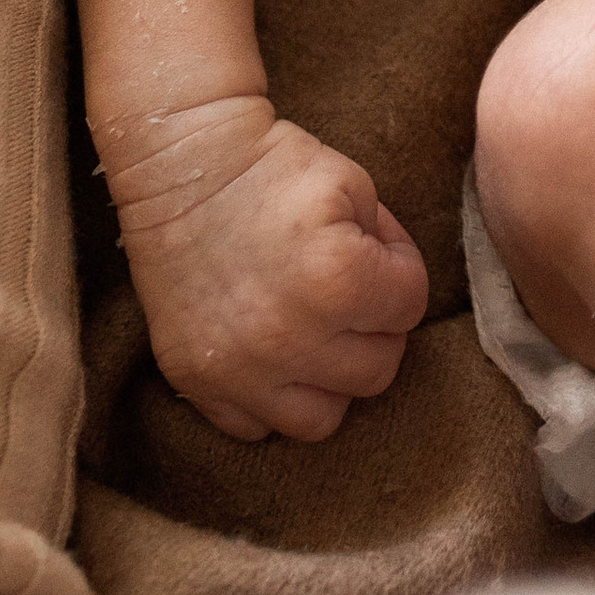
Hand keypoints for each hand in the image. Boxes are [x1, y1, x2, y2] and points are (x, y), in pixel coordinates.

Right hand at [102, 91, 429, 445]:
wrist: (184, 167)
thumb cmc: (273, 168)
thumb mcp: (354, 186)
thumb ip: (387, 248)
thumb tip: (393, 294)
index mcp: (339, 281)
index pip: (411, 307)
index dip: (398, 269)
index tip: (371, 248)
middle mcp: (288, 339)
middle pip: (376, 370)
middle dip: (373, 328)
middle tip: (349, 293)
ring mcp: (237, 369)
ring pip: (321, 419)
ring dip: (329, 379)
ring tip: (317, 336)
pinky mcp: (195, 380)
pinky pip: (253, 427)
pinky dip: (270, 399)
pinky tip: (271, 355)